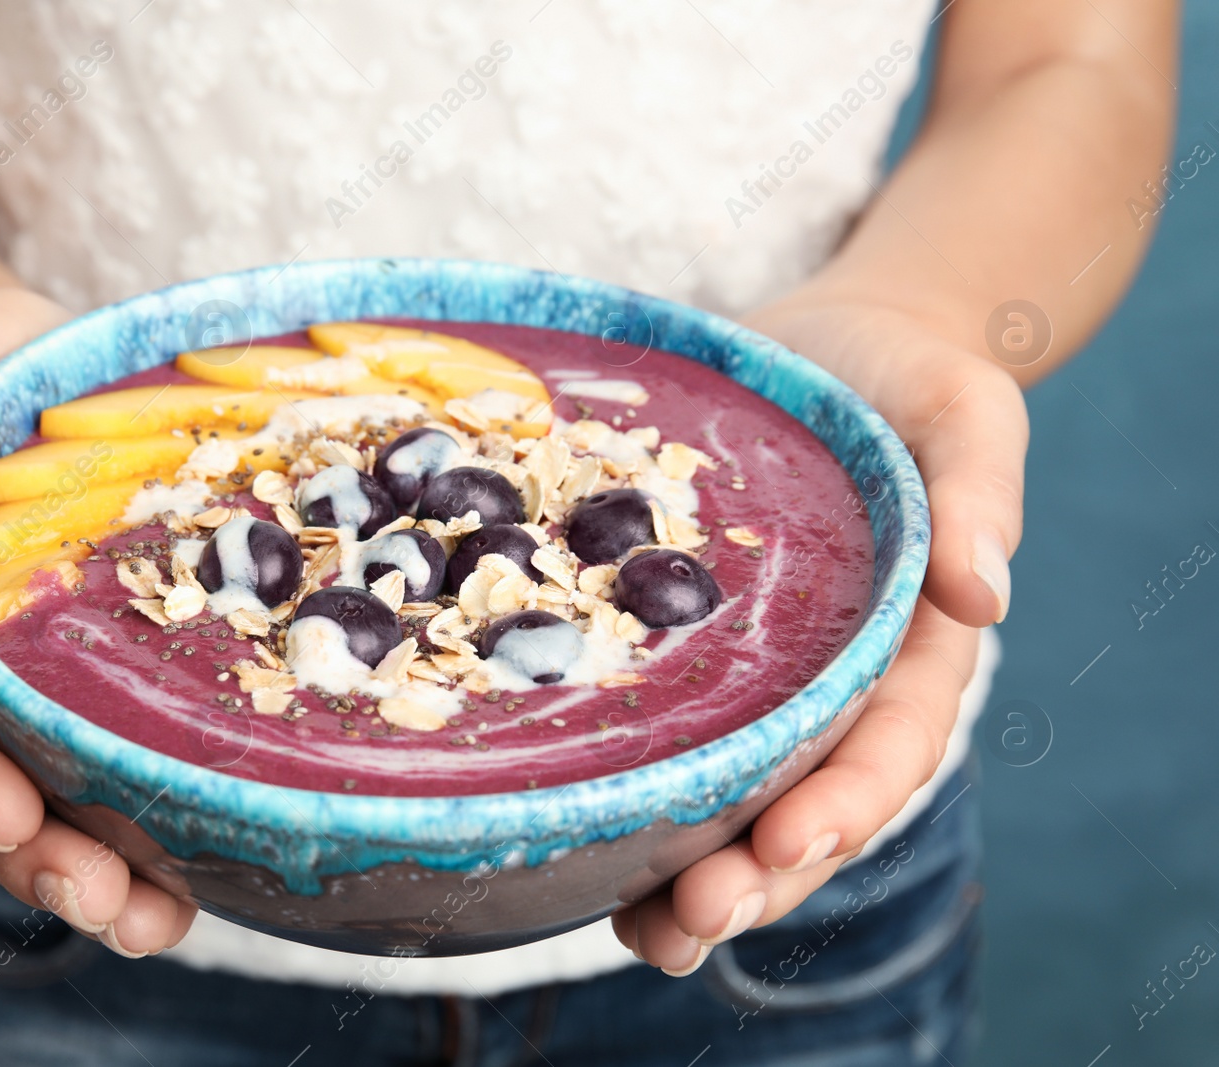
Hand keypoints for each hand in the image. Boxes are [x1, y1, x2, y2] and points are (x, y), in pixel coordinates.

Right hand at [0, 288, 198, 956]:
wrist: (35, 358)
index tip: (7, 817)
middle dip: (34, 856)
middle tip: (100, 903)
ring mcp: (38, 677)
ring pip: (53, 797)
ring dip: (97, 870)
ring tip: (159, 922)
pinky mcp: (108, 672)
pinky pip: (120, 759)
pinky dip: (153, 824)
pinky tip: (206, 871)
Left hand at [612, 299, 1025, 972]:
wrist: (821, 351)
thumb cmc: (903, 381)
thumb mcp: (962, 408)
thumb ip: (981, 490)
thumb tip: (989, 597)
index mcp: (909, 649)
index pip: (887, 748)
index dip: (844, 805)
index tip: (787, 845)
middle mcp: (834, 688)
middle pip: (805, 806)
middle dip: (754, 876)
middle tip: (686, 925)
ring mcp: (760, 683)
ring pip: (734, 802)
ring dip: (690, 877)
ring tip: (640, 935)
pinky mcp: (688, 659)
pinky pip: (669, 741)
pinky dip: (638, 803)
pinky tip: (584, 846)